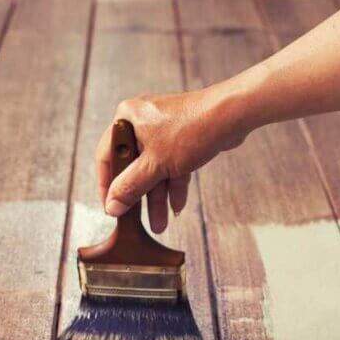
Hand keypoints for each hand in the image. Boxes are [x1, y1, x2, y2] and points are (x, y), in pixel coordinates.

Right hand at [96, 87, 247, 232]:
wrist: (231, 116)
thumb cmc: (191, 129)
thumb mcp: (155, 165)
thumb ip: (131, 187)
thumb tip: (112, 206)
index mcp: (126, 119)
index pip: (107, 157)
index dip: (107, 185)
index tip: (110, 207)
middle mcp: (142, 122)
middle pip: (133, 166)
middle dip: (139, 197)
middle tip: (137, 222)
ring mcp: (163, 130)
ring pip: (154, 169)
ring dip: (158, 197)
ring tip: (159, 223)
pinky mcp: (181, 138)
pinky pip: (171, 165)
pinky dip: (173, 185)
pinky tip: (176, 206)